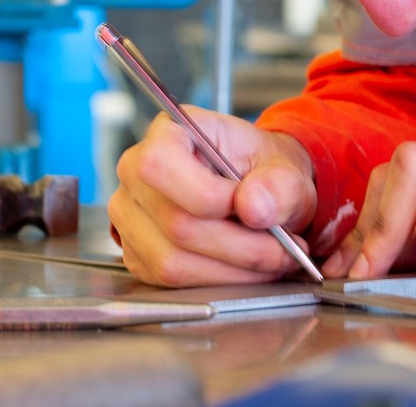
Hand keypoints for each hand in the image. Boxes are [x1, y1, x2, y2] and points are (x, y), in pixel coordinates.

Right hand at [109, 105, 316, 286]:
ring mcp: (129, 216)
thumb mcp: (286, 168)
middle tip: (285, 249)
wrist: (259, 192)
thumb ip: (279, 184)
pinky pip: (171, 282)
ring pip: (174, 262)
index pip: (161, 167)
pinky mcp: (137, 253)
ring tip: (272, 259)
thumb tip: (254, 208)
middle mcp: (136, 172)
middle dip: (241, 246)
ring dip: (233, 270)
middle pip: (177, 224)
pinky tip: (247, 269)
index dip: (210, 197)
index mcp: (168, 132)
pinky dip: (218, 281)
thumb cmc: (264, 171)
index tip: (253, 208)